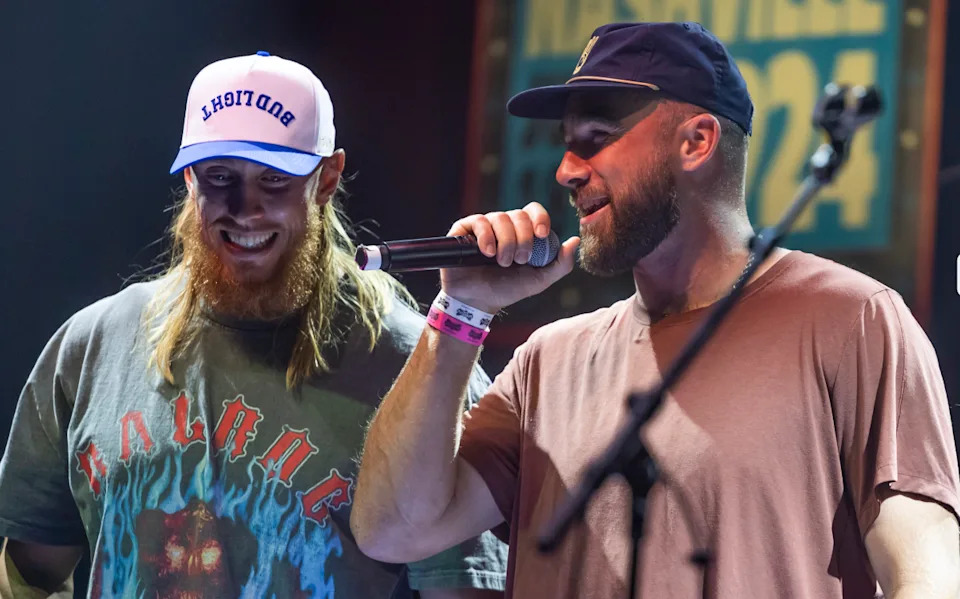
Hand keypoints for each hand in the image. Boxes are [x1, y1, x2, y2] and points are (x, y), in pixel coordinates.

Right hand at [440, 202, 579, 313]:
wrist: (478, 302)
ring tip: (501, 262)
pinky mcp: (464, 229)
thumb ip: (560, 264)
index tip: (541, 235)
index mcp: (522, 232)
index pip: (534, 211)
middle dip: (523, 239)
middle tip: (519, 260)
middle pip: (519, 215)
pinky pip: (479, 221)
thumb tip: (575, 241)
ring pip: (500, 217)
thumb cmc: (507, 290)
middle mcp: (504, 225)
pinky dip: (486, 237)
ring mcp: (484, 226)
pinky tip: (487, 253)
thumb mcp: (539, 280)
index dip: (540, 218)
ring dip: (506, 242)